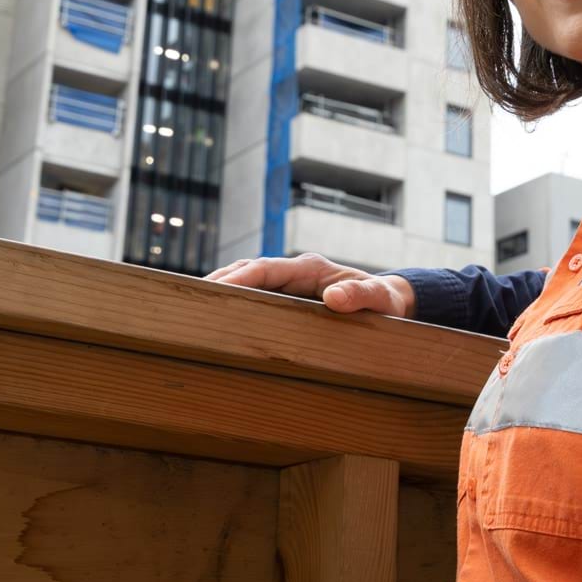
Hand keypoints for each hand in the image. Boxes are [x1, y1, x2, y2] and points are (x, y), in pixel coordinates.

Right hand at [204, 252, 416, 318]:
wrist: (390, 300)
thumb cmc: (386, 302)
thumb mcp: (381, 301)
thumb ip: (361, 297)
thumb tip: (333, 299)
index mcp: (310, 267)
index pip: (265, 269)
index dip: (240, 279)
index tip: (217, 289)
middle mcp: (295, 269)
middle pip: (248, 270)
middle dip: (220, 281)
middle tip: (190, 297)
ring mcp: (289, 281)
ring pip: (247, 279)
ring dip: (223, 288)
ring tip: (193, 305)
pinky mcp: (286, 294)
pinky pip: (254, 292)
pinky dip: (234, 298)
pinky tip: (217, 314)